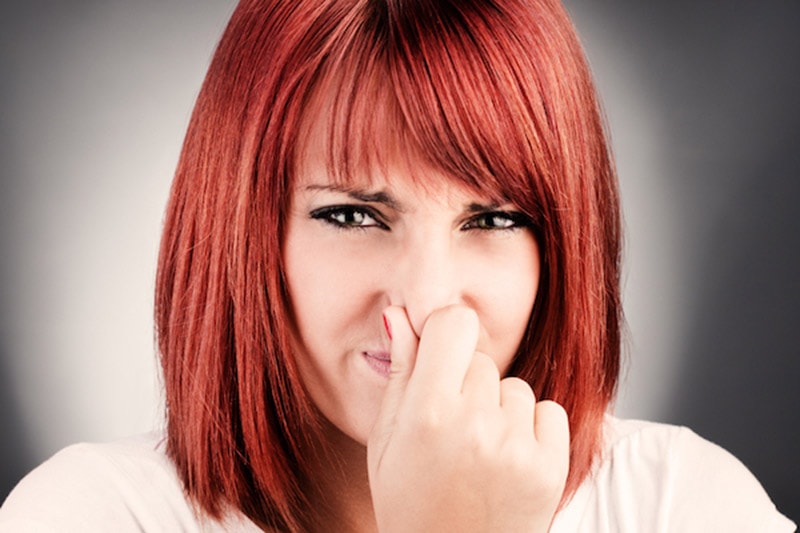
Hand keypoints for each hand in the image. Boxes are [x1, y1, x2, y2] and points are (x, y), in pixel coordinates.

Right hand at [368, 305, 569, 531]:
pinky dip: (532, 430)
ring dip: (500, 409)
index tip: (441, 356)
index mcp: (426, 412)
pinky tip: (508, 460)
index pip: (454, 323)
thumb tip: (400, 316)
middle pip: (483, 359)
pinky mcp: (550, 467)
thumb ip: (399, 374)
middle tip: (452, 429)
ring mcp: (516, 446)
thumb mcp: (387, 442)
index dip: (447, 335)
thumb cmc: (411, 505)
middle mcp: (475, 423)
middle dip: (467, 383)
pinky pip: (549, 411)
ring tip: (479, 452)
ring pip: (515, 387)